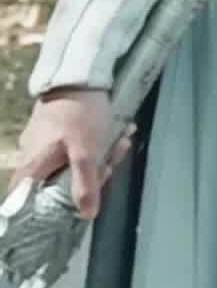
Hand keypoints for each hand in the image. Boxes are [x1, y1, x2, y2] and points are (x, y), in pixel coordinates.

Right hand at [8, 90, 135, 221]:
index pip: (23, 203)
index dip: (43, 212)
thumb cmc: (79, 113)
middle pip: (58, 183)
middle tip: (110, 163)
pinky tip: (118, 132)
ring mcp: (43, 140)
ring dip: (99, 156)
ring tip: (121, 140)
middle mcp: (31, 156)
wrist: (80, 72)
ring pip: (72, 162)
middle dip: (90, 176)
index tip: (69, 208)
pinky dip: (96, 142)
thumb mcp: (86, 153)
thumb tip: (86, 215)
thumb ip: (85, 185)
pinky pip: (76, 145)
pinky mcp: (56, 127)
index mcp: (32, 167)